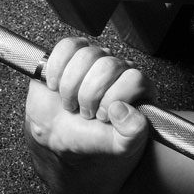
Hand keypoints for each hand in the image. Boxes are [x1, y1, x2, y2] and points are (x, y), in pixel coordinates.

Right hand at [24, 37, 152, 193]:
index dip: (113, 98)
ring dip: (71, 85)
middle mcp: (119, 71)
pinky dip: (57, 68)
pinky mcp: (72, 55)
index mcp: (138, 89)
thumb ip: (133, 133)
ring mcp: (95, 61)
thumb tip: (124, 110)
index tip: (102, 116)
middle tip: (85, 113)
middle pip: (108, 65)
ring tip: (71, 103)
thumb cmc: (92, 141)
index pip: (133, 78)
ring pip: (87, 54)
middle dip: (90, 95)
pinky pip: (67, 46)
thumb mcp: (120, 146)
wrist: (61, 140)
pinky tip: (56, 86)